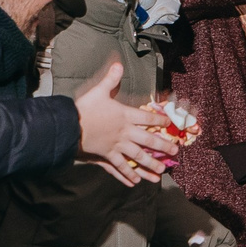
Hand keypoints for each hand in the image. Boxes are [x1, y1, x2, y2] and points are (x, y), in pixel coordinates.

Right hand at [71, 61, 174, 184]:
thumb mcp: (99, 91)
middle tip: (175, 152)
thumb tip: (118, 64)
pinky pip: (120, 167)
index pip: (148, 118)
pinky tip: (135, 182)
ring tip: (161, 172)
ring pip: (138, 157)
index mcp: (125, 116)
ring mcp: (117, 145)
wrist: (70, 126)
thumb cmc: (85, 108)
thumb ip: (111, 79)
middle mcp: (125, 132)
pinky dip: (127, 175)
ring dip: (150, 165)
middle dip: (163, 146)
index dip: (161, 120)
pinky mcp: (106, 155)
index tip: (170, 124)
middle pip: (149, 140)